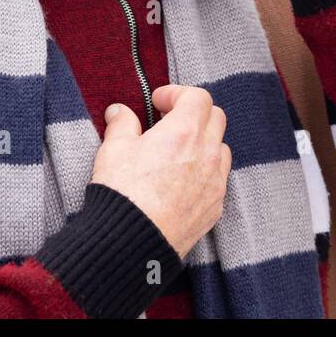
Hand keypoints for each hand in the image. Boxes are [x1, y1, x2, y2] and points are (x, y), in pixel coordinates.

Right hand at [89, 85, 231, 258]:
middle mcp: (207, 153)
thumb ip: (121, 124)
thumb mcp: (113, 150)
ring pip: (221, 148)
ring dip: (204, 141)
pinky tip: (183, 179)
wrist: (131, 243)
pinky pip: (219, 178)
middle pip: (216, 117)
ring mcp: (215, 181)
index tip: (158, 101)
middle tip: (168, 120)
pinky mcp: (215, 206)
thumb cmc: (122, 194)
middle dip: (194, 112)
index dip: (177, 93)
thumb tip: (120, 112)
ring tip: (177, 151)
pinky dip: (206, 170)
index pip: (198, 97)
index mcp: (184, 132)